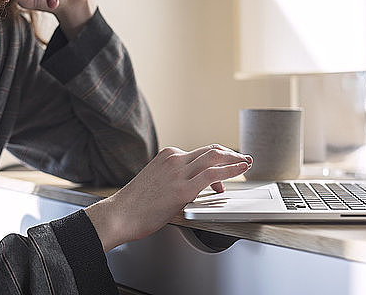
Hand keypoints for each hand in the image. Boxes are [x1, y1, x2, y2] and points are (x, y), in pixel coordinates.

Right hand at [85, 144, 252, 251]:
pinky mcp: (183, 189)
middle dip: (231, 154)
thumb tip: (192, 186)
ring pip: (215, 158)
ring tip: (247, 163)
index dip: (217, 158)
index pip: (200, 152)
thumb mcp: (155, 181)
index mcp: (167, 156)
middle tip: (243, 158)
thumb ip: (173, 179)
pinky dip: (231, 170)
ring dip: (235, 159)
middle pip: (211, 150)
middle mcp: (174, 159)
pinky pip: (213, 175)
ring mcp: (179, 173)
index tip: (226, 165)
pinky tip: (241, 169)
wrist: (119, 215)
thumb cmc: (134, 205)